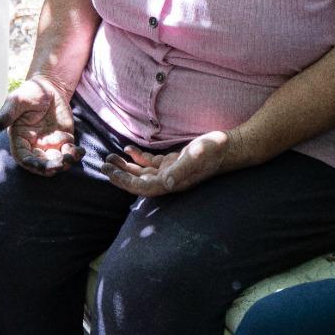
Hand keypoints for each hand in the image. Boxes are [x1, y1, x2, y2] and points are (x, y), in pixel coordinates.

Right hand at [0, 76, 81, 175]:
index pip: (24, 158)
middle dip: (50, 167)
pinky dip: (75, 155)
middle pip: (41, 164)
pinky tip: (80, 151)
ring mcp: (49, 144)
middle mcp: (34, 145)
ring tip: (71, 156)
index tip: (42, 166)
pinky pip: (69, 152)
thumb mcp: (17, 100)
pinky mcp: (63, 140)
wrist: (50, 86)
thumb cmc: (30, 92)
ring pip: (56, 161)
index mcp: (20, 139)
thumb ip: (6, 114)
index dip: (32, 165)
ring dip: (64, 163)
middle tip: (60, 164)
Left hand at [101, 131, 231, 196]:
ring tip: (110, 157)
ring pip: (142, 173)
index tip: (109, 172)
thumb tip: (165, 183)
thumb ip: (182, 170)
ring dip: (126, 166)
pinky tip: (128, 149)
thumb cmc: (215, 151)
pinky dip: (138, 157)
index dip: (124, 182)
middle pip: (139, 182)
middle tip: (103, 164)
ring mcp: (171, 172)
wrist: (230, 147)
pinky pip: (151, 163)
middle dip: (120, 174)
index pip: (143, 187)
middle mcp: (170, 181)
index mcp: (173, 183)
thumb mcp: (198, 156)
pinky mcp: (174, 163)